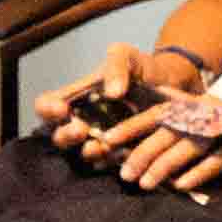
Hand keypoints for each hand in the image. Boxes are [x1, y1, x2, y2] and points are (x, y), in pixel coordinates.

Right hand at [36, 39, 213, 148]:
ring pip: (82, 154)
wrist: (175, 86)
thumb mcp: (128, 56)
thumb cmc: (143, 68)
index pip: (46, 106)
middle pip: (59, 136)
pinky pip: (112, 164)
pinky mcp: (122, 155)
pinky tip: (122, 156)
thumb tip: (111, 92)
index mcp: (75, 97)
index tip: (61, 107)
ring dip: (88, 151)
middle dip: (66, 134)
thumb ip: (116, 65)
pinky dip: (114, 162)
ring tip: (101, 145)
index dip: (47, 109)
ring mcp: (101, 141)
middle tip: (81, 128)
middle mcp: (82, 122)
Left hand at [94, 92, 221, 194]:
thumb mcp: (217, 123)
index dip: (132, 124)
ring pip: (190, 144)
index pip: (159, 110)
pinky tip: (181, 187)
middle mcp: (213, 108)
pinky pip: (219, 159)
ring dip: (164, 165)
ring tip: (145, 184)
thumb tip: (152, 145)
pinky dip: (198, 173)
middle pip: (170, 128)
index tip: (107, 139)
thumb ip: (188, 128)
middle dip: (143, 150)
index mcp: (202, 102)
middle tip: (122, 172)